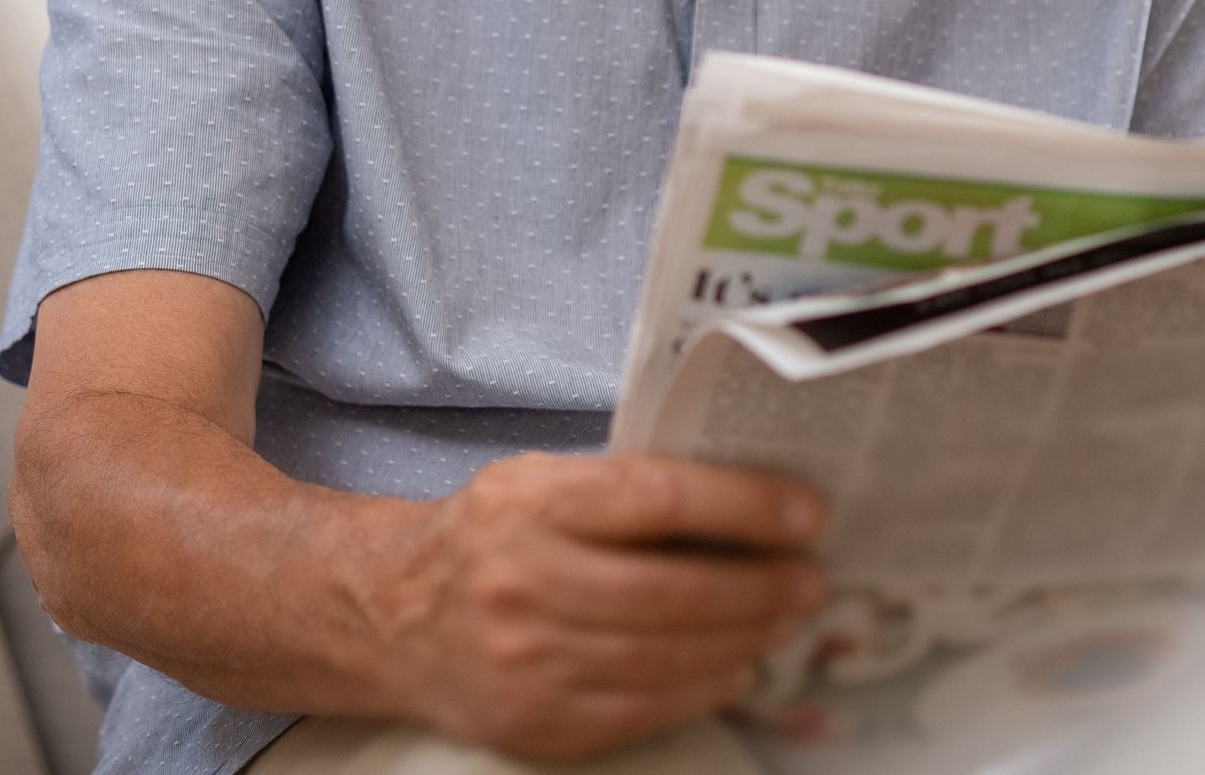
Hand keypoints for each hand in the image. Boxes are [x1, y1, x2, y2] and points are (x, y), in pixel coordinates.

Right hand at [358, 452, 829, 762]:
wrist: (392, 618)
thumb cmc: (490, 536)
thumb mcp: (542, 481)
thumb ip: (627, 487)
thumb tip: (750, 499)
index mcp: (532, 503)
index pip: (659, 500)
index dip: (745, 506)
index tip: (807, 511)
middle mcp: (525, 582)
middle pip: (674, 591)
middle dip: (762, 586)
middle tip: (811, 576)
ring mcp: (529, 663)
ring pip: (668, 658)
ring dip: (746, 639)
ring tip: (786, 618)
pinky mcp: (536, 723)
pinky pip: (644, 710)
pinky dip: (704, 689)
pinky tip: (737, 666)